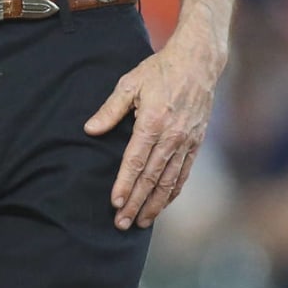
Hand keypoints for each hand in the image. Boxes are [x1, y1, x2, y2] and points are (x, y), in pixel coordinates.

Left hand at [84, 44, 216, 229]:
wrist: (197, 63)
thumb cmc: (159, 71)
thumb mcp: (129, 83)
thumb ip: (110, 109)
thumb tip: (90, 129)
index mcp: (152, 123)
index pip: (136, 161)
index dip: (125, 184)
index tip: (115, 203)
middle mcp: (172, 137)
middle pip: (151, 178)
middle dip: (136, 203)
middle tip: (122, 224)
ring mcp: (186, 142)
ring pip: (169, 181)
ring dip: (154, 204)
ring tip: (141, 222)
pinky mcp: (196, 143)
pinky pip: (183, 174)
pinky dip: (172, 192)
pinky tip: (162, 203)